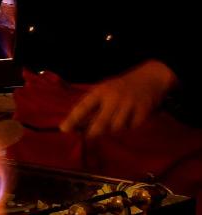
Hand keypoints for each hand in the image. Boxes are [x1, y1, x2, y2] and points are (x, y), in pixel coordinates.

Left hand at [60, 60, 177, 137]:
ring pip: (116, 127)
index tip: (64, 129)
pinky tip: (130, 118)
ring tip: (115, 120)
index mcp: (101, 91)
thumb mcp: (104, 90)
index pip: (84, 106)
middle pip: (101, 122)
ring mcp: (129, 104)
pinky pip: (131, 127)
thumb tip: (75, 126)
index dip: (73, 118)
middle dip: (92, 132)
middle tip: (88, 136)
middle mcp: (114, 97)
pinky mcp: (142, 111)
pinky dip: (128, 126)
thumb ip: (92, 106)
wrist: (151, 78)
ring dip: (113, 129)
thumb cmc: (121, 87)